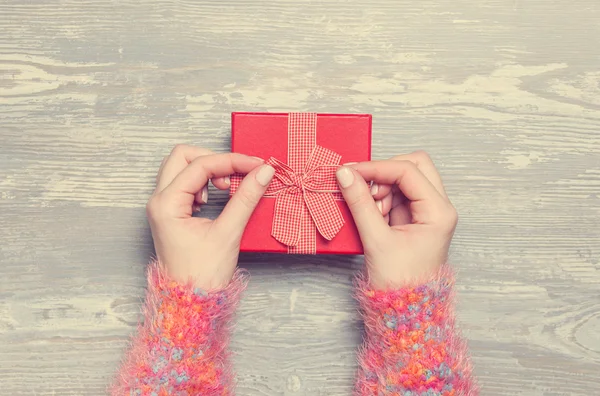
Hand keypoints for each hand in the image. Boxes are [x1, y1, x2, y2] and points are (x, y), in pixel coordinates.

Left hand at [146, 145, 274, 289]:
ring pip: (181, 167)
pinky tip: (216, 198)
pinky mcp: (170, 212)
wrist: (190, 303)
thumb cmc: (202, 275)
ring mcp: (162, 206)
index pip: (200, 165)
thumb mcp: (228, 233)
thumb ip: (246, 198)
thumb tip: (263, 172)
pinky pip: (184, 183)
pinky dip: (203, 182)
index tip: (257, 165)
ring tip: (226, 188)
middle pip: (182, 156)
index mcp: (166, 204)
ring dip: (207, 170)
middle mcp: (159, 200)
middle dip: (214, 159)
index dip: (232, 161)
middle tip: (237, 173)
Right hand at [335, 151, 457, 288]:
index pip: (408, 171)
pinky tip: (373, 217)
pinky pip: (397, 195)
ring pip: (404, 179)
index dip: (377, 167)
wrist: (404, 311)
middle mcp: (438, 207)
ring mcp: (427, 212)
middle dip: (385, 172)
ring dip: (381, 188)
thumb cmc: (399, 283)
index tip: (350, 171)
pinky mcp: (414, 219)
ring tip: (369, 212)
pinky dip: (381, 200)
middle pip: (413, 166)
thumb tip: (345, 174)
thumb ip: (360, 203)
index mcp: (439, 212)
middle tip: (365, 188)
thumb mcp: (376, 240)